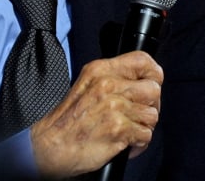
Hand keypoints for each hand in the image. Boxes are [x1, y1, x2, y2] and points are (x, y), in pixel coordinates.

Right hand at [29, 50, 162, 177]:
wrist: (50, 145)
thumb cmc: (68, 120)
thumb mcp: (87, 85)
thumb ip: (112, 79)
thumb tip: (140, 82)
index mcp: (100, 70)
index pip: (142, 60)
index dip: (153, 74)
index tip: (151, 85)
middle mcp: (108, 84)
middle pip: (153, 89)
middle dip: (151, 106)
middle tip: (138, 115)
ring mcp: (114, 107)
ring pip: (152, 115)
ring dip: (144, 127)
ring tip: (128, 131)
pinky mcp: (118, 129)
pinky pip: (146, 135)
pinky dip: (138, 144)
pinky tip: (124, 143)